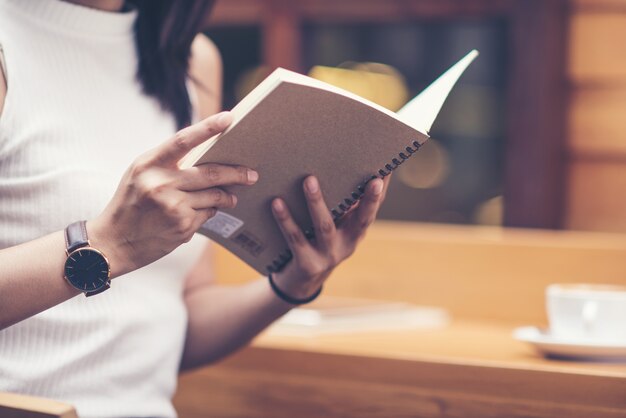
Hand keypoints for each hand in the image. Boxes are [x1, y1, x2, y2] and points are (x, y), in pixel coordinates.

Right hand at [89, 111, 257, 276]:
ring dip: (226, 197)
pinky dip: (209, 212)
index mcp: (148, 164)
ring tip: (230, 197)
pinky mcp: (182, 227)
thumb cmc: (130, 203)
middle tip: (252, 174)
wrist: (113, 243)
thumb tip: (208, 153)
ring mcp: (173, 207)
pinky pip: (208, 214)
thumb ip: (168, 162)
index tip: (228, 118)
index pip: (183, 140)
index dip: (207, 128)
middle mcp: (161, 184)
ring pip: (214, 196)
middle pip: (211, 173)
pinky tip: (197, 214)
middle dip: (237, 173)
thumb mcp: (140, 174)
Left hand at [269, 175, 386, 300]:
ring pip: (324, 226)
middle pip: (361, 221)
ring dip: (317, 202)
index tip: (387, 170)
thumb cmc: (317, 242)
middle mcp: (347, 245)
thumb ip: (341, 206)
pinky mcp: (307, 264)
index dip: (380, 192)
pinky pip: (295, 238)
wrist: (300, 283)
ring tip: (309, 180)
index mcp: (356, 233)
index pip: (373, 210)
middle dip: (370, 201)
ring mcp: (328, 256)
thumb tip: (342, 169)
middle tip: (374, 180)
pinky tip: (277, 203)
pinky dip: (286, 220)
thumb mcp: (334, 227)